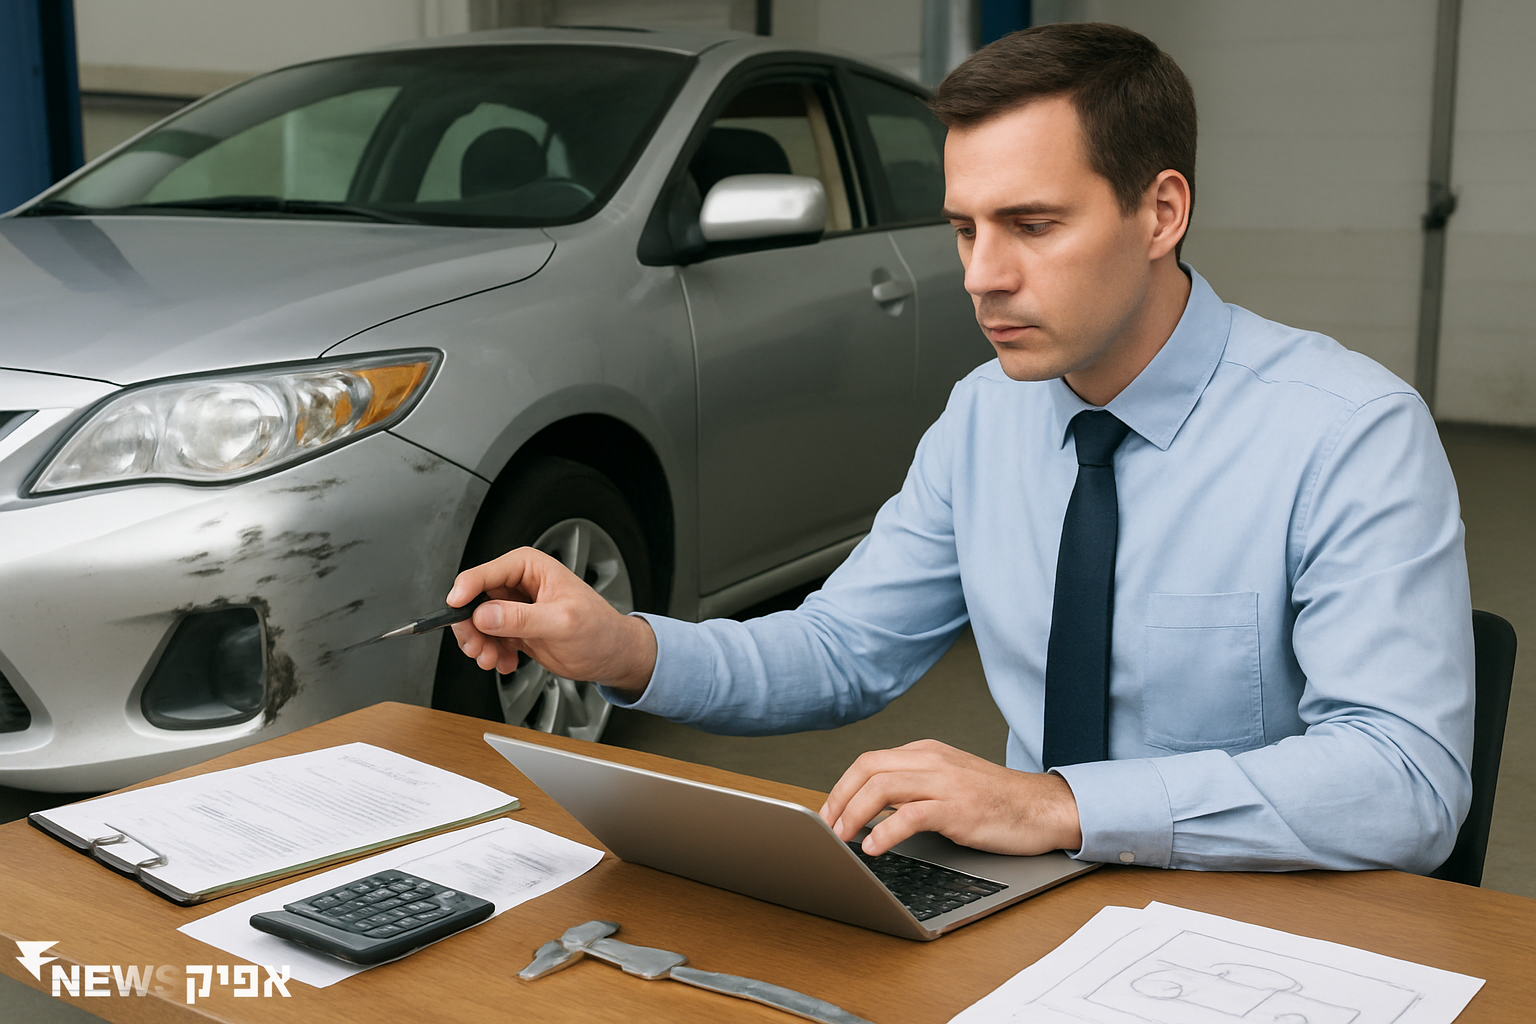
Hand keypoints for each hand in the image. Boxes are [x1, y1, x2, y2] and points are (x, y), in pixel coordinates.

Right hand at [447, 546, 657, 693]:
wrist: (611, 656)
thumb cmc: (599, 631)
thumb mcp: (561, 623)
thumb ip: (521, 618)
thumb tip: (485, 615)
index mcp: (530, 567)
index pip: (485, 573)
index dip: (465, 591)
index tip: (454, 611)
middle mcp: (518, 584)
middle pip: (474, 600)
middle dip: (471, 627)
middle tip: (478, 648)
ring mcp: (514, 608)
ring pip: (477, 623)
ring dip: (480, 645)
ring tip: (494, 660)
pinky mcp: (514, 629)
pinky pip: (488, 640)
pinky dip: (492, 654)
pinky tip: (508, 662)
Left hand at [819, 739, 1081, 856]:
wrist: (1044, 807)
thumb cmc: (997, 801)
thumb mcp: (948, 782)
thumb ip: (913, 787)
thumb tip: (871, 809)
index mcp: (926, 752)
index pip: (869, 762)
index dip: (841, 788)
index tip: (828, 813)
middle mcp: (932, 761)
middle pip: (867, 769)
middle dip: (839, 798)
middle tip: (826, 827)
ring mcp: (945, 783)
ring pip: (882, 787)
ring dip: (853, 814)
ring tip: (842, 838)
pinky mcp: (958, 808)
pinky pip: (911, 815)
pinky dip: (885, 831)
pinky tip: (874, 847)